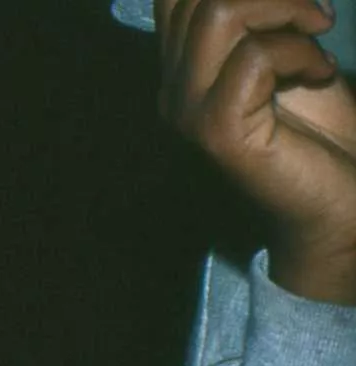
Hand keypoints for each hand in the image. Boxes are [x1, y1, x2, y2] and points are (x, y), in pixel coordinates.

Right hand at [158, 0, 355, 300]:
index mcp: (181, 73)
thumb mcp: (283, 54)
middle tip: (313, 16)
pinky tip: (319, 72)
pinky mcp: (220, 131)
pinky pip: (256, 58)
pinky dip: (301, 52)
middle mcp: (174, 92)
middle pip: (198, 0)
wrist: (338, 200)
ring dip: (285, 11)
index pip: (175, 0)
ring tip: (318, 32)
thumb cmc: (321, 128)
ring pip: (218, 16)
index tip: (288, 2)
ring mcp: (190, 114)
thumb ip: (257, 21)